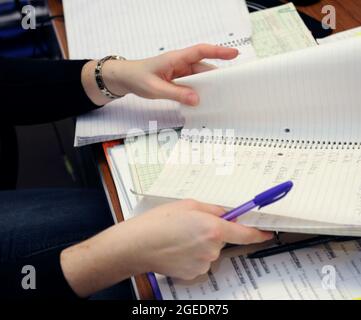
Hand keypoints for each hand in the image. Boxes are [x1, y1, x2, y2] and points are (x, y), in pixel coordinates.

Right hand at [61, 200, 272, 296]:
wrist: (138, 244)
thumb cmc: (159, 222)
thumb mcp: (189, 205)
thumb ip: (213, 209)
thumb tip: (227, 213)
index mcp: (213, 228)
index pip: (244, 233)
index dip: (257, 233)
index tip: (265, 232)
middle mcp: (212, 247)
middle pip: (223, 239)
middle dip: (213, 231)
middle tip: (192, 225)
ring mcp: (203, 262)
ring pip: (210, 250)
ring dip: (201, 243)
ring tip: (180, 236)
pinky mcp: (194, 273)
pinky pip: (200, 260)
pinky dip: (193, 254)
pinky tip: (178, 248)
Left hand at [82, 44, 238, 105]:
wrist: (124, 78)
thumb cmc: (137, 77)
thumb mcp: (156, 88)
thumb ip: (176, 93)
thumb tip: (196, 99)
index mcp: (175, 59)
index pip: (200, 51)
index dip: (218, 51)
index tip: (234, 53)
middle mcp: (180, 63)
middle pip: (203, 66)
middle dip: (216, 75)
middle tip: (229, 85)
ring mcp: (179, 71)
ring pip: (198, 76)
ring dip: (206, 85)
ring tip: (217, 95)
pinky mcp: (177, 79)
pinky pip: (191, 83)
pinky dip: (197, 90)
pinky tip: (201, 98)